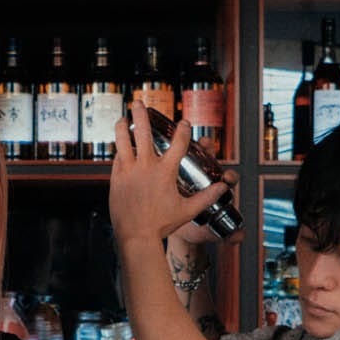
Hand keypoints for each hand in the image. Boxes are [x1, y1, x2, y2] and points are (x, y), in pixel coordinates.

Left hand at [108, 99, 229, 246]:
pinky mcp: (116, 178)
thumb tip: (223, 188)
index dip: (184, 130)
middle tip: (139, 102)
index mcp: (165, 172)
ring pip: (123, 141)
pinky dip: (120, 151)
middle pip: (144, 133)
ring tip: (122, 118)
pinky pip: (117, 159)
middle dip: (141, 114)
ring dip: (123, 127)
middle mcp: (145, 167)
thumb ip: (206, 197)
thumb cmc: (162, 224)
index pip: (178, 143)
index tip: (185, 123)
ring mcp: (128, 171)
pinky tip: (120, 147)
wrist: (136, 236)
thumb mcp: (188, 210)